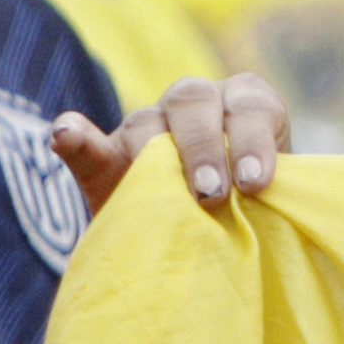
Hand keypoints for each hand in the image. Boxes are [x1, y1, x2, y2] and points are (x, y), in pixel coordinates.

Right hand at [51, 73, 290, 212]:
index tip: (256, 185)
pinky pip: (83, 141)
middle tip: (213, 194)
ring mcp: (149, 124)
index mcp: (247, 106)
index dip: (255, 141)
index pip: (254, 107)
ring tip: (160, 186)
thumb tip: (278, 200)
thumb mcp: (272, 207)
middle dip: (206, 146)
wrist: (202, 241)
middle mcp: (198, 104)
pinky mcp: (106, 153)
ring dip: (154, 148)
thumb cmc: (252, 219)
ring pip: (147, 119)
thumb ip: (279, 200)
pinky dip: (74, 137)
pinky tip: (64, 135)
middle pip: (196, 102)